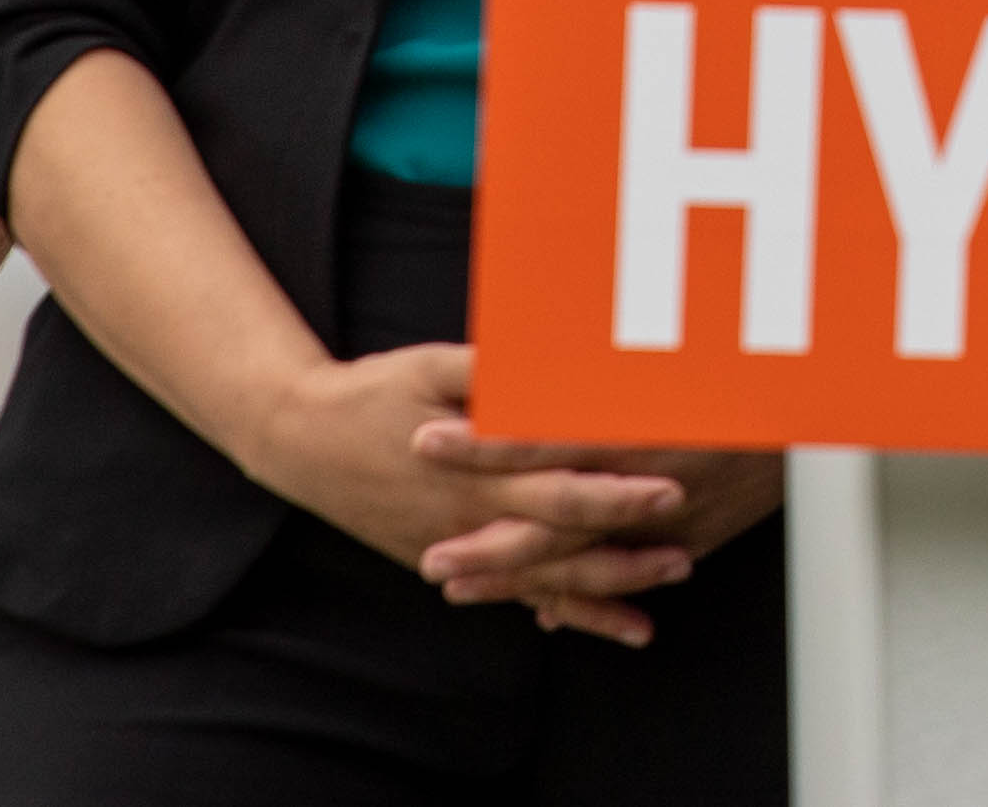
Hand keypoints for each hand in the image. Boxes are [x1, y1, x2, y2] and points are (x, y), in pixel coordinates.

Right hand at [255, 344, 723, 642]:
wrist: (303, 443)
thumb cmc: (373, 393)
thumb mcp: (429, 367)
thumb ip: (491, 370)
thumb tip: (549, 362)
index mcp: (472, 471)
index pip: (556, 488)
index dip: (615, 494)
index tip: (669, 489)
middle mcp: (469, 518)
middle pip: (560, 547)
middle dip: (624, 554)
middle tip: (685, 556)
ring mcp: (458, 546)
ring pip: (541, 584)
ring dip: (603, 594)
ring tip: (657, 605)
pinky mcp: (449, 558)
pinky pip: (512, 595)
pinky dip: (562, 612)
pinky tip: (604, 625)